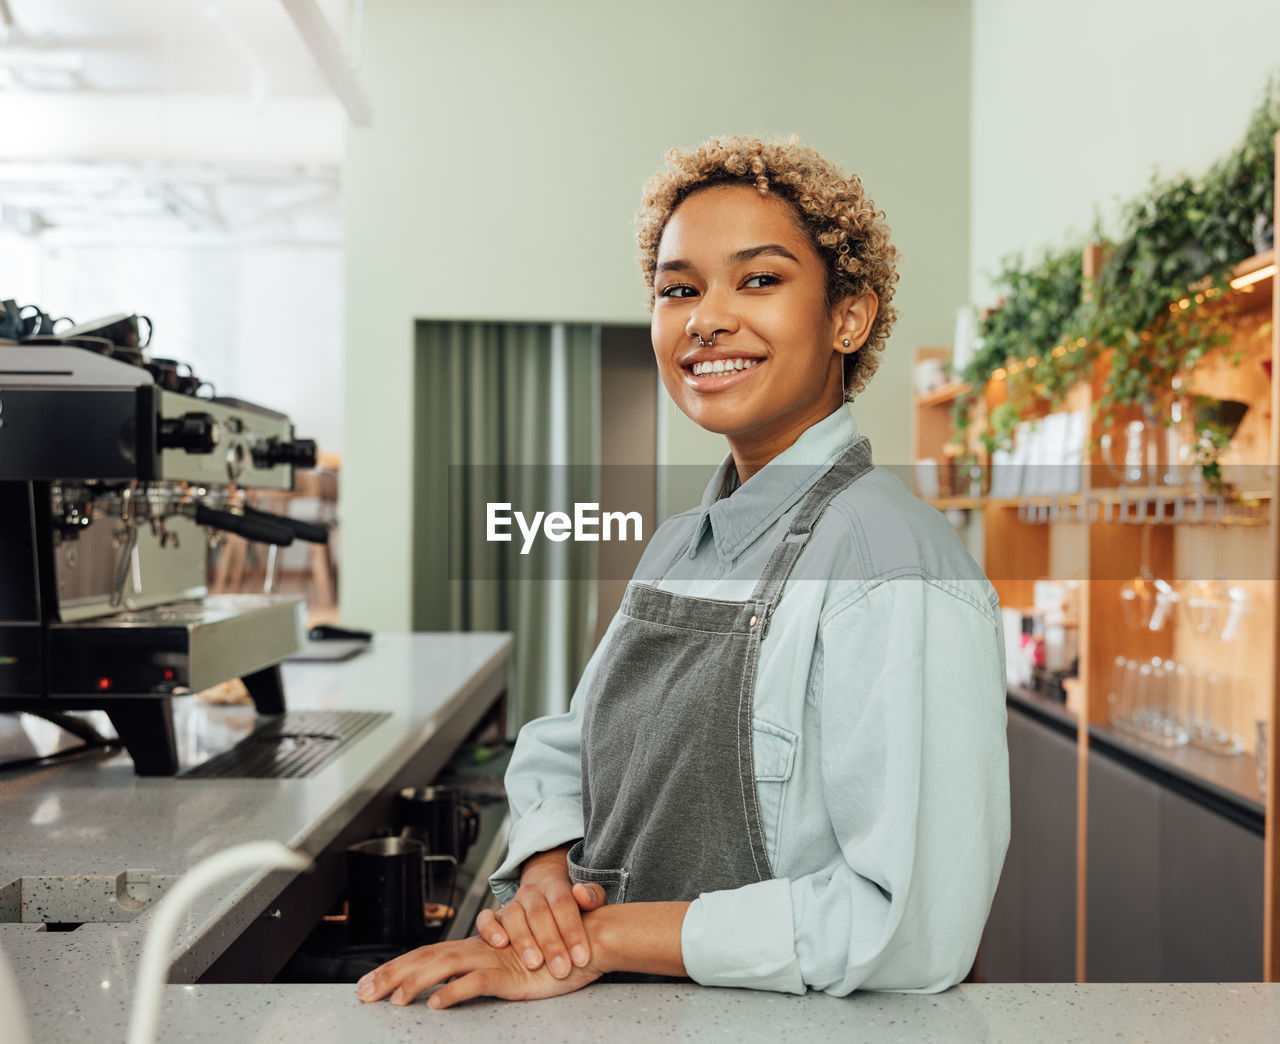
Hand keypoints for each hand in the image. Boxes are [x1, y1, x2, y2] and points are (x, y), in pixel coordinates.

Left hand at [356, 934, 601, 1008]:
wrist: (583, 941)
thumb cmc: (547, 957)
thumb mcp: (504, 967)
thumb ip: (478, 973)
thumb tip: (444, 991)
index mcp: (473, 948)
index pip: (425, 955)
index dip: (395, 968)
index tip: (368, 984)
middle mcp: (477, 950)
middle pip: (425, 958)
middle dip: (390, 974)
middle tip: (362, 993)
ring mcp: (492, 960)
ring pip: (444, 966)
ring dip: (416, 982)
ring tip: (394, 1000)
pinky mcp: (509, 974)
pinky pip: (477, 982)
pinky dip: (455, 992)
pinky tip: (438, 1004)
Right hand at [474, 843, 605, 978]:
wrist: (544, 894)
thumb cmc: (569, 908)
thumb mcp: (588, 902)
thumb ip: (592, 898)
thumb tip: (582, 894)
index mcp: (555, 886)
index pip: (563, 904)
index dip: (573, 931)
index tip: (582, 958)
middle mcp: (531, 893)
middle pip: (539, 913)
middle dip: (551, 943)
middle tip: (562, 969)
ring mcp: (512, 904)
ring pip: (513, 915)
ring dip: (524, 940)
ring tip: (535, 964)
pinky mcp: (495, 917)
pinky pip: (486, 919)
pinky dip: (490, 929)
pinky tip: (500, 944)